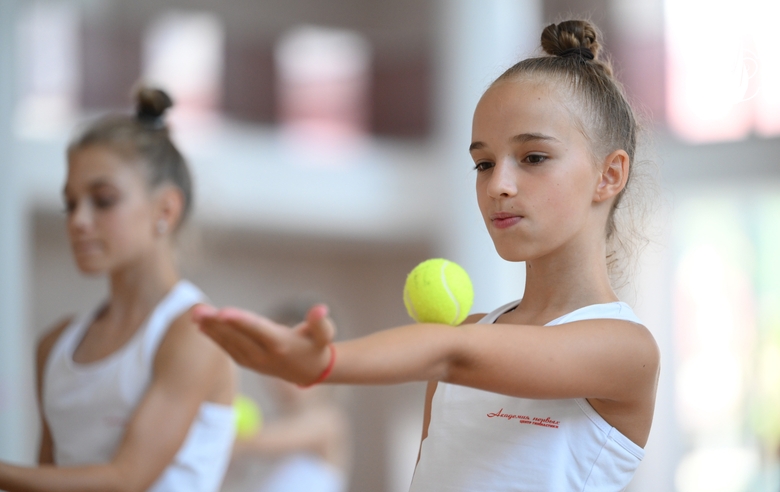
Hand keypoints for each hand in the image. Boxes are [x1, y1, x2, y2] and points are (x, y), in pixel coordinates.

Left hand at [193, 304, 334, 385]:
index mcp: (280, 344)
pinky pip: (227, 349)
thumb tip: (320, 308)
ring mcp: (253, 360)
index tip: (223, 312)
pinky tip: (201, 327)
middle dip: (216, 323)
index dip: (240, 321)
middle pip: (237, 336)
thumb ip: (321, 322)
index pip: (257, 330)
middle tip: (197, 310)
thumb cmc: (317, 347)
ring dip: (210, 329)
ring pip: (228, 343)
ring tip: (194, 315)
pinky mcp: (247, 362)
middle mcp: (264, 354)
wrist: (311, 373)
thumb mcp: (324, 335)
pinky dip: (214, 338)